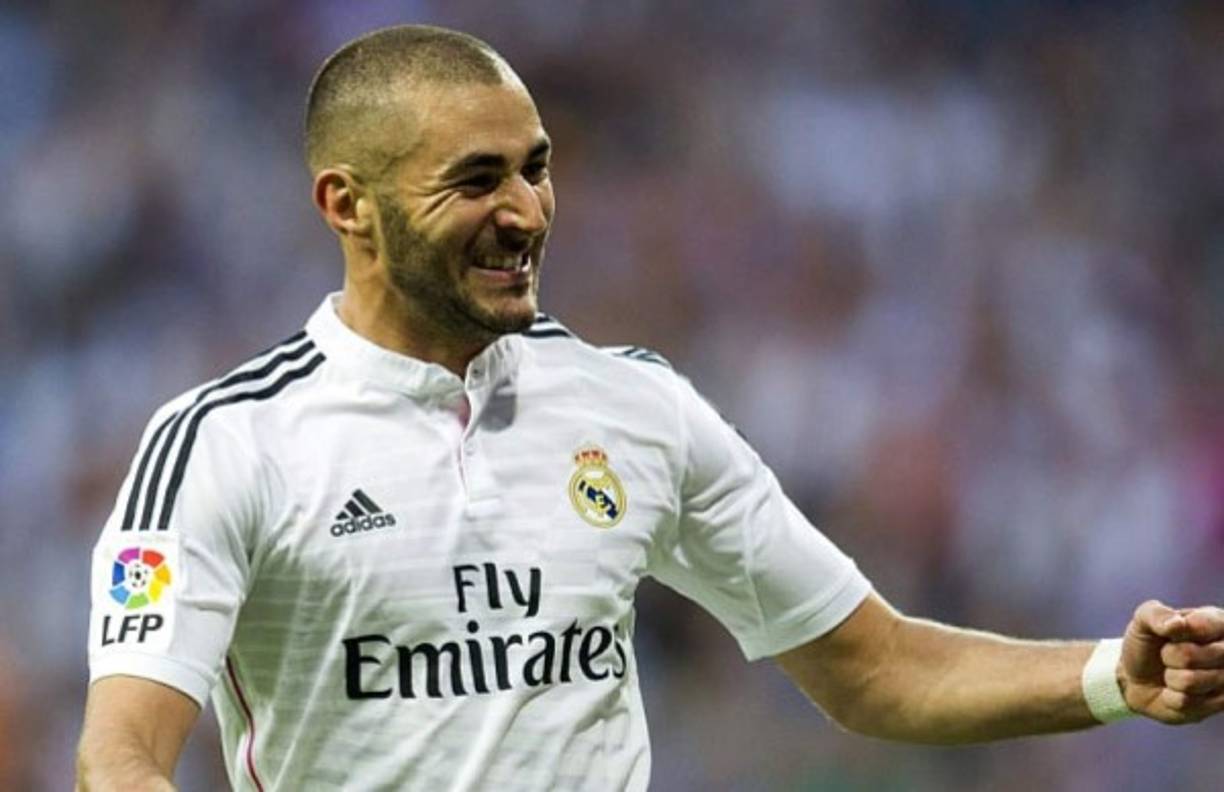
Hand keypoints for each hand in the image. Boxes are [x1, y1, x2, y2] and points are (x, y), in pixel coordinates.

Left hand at [1119, 600, 1223, 723]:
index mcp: (1218, 622)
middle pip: (1190, 656)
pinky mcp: (1220, 705)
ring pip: (1189, 682)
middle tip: (1167, 655)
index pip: (1202, 626)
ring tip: (1172, 673)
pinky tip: (1176, 691)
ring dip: (1170, 678)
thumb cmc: (1146, 644)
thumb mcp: (1143, 620)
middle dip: (1168, 657)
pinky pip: (1186, 702)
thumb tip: (1177, 624)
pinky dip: (1171, 697)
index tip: (1169, 634)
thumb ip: (1157, 614)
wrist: (1137, 679)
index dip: (1177, 633)